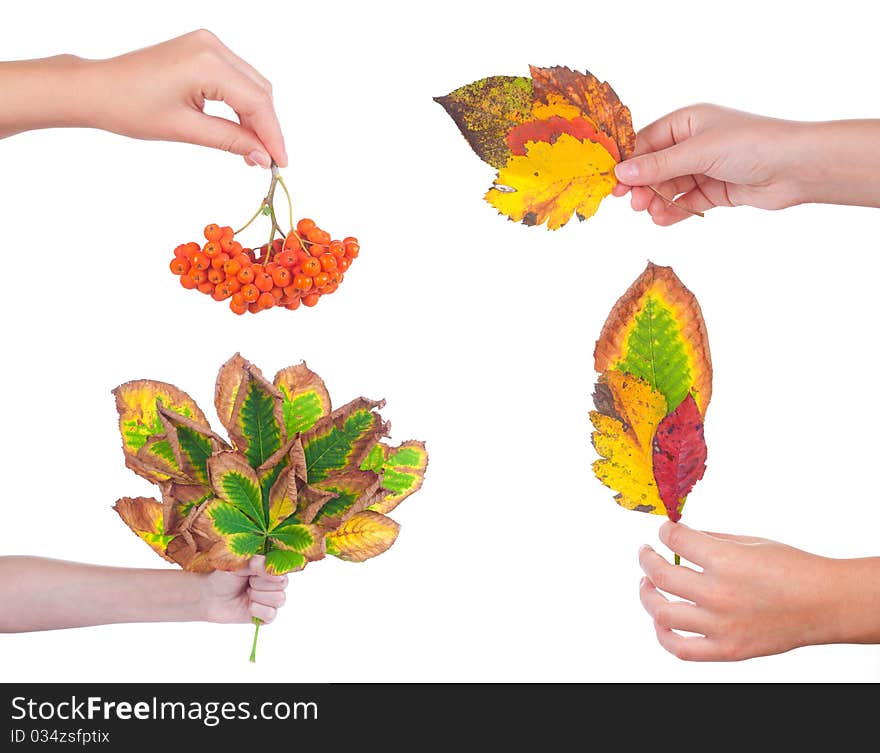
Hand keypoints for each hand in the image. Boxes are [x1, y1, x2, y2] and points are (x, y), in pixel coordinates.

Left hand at [0, 30, 286, 166]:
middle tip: (268, 162)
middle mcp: (212, 46)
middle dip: (267, 127)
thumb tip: (263, 157)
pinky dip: (243, 105)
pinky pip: (236, 79)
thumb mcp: (185, 130)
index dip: (273, 135)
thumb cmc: (129, 107)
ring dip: (257, 118)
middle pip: (259, 91)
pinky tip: (242, 130)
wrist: (97, 88)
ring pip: (251, 85)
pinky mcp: (202, 50)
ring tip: (254, 151)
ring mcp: (207, 45)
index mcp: (207, 62)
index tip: (281, 163)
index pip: (257, 102)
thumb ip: (231, 141)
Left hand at [200, 555, 287, 624]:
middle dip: (260, 583)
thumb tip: (272, 566)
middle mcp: (273, 582)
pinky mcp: (266, 615)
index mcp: (270, 566)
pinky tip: (248, 606)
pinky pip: (271, 614)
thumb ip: (257, 563)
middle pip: (283, 584)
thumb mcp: (239, 564)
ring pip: (279, 599)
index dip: (271, 571)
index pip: (284, 568)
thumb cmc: (223, 576)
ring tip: (246, 593)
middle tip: (246, 582)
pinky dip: (257, 610)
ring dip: (258, 596)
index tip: (255, 572)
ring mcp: (270, 599)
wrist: (208, 596)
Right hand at [612, 104, 813, 224]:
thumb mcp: (698, 152)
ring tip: (653, 214)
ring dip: (658, 201)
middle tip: (634, 204)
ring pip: (668, 186)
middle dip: (643, 186)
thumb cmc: (752, 145)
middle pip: (655, 167)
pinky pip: (685, 201)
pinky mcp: (715, 190)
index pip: (646, 142)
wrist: (797, 168)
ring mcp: (704, 167)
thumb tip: (621, 173)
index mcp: (687, 122)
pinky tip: (665, 219)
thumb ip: (658, 165)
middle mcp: (693, 142)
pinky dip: (674, 210)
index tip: (613, 184)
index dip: (629, 163)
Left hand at [638, 522, 879, 660]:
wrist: (825, 604)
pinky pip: (682, 649)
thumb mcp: (750, 541)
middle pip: (661, 575)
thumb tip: (679, 537)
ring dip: (647, 595)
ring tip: (647, 584)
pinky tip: (660, 621)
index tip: (664, 532)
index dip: (664, 532)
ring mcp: (721, 626)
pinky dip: (663, 635)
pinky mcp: (727, 650)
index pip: (676, 541)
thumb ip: (710, 540)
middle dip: (647, 558)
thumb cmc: (792, 568)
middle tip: (646, 553)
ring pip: (663, 613)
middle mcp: (719, 594)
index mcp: (726, 561)